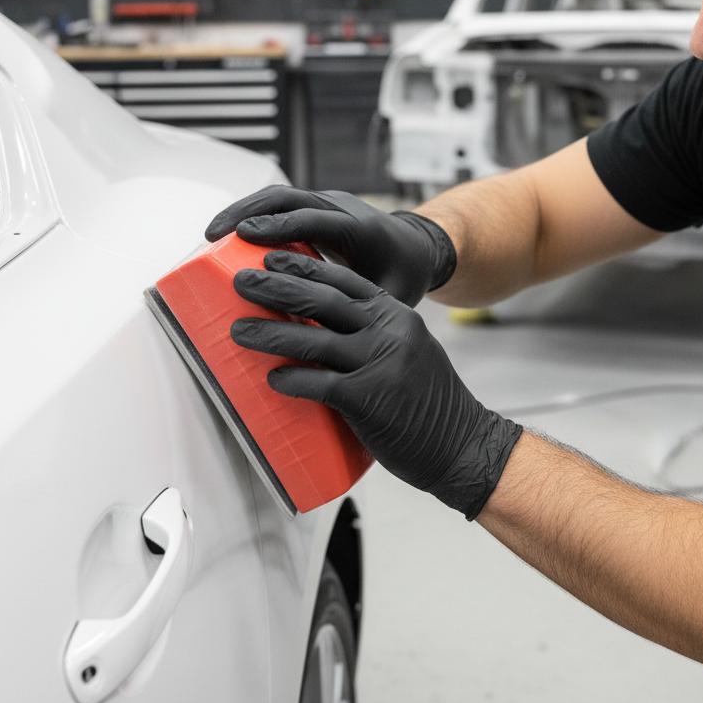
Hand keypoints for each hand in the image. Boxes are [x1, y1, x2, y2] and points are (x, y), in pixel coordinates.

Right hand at [206, 185, 455, 306]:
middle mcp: (342, 208)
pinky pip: (282, 203)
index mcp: (362, 228)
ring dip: (244, 210)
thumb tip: (329, 346)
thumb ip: (361, 313)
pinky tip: (230, 234)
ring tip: (212, 233)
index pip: (314, 220)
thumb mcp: (391, 298)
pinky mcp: (316, 207)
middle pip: (289, 198)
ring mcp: (327, 203)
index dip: (278, 227)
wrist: (417, 247)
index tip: (244, 236)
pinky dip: (254, 214)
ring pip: (281, 196)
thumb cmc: (404, 275)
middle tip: (214, 234)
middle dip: (248, 212)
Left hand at [230, 250, 521, 518]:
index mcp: (396, 315)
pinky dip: (292, 380)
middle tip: (243, 281)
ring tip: (238, 330)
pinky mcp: (369, 398)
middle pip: (322, 300)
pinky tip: (271, 379)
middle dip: (276, 287)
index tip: (273, 257)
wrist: (464, 444)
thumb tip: (325, 333)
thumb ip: (376, 336)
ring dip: (269, 333)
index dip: (305, 266)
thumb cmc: (431, 404)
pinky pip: (319, 383)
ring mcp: (379, 362)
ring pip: (312, 338)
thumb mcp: (411, 351)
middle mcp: (388, 331)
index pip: (344, 280)